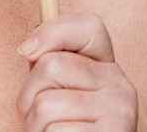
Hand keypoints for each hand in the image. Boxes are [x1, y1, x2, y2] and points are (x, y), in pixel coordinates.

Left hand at [16, 12, 137, 130]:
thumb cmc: (62, 124)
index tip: (26, 51)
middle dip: (28, 92)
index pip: (88, 25)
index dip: (51, 32)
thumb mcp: (54, 88)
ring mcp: (120, 110)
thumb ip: (46, 61)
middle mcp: (119, 83)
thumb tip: (27, 48)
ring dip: (34, 124)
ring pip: (46, 103)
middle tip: (35, 112)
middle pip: (50, 65)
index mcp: (105, 64)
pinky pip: (56, 131)